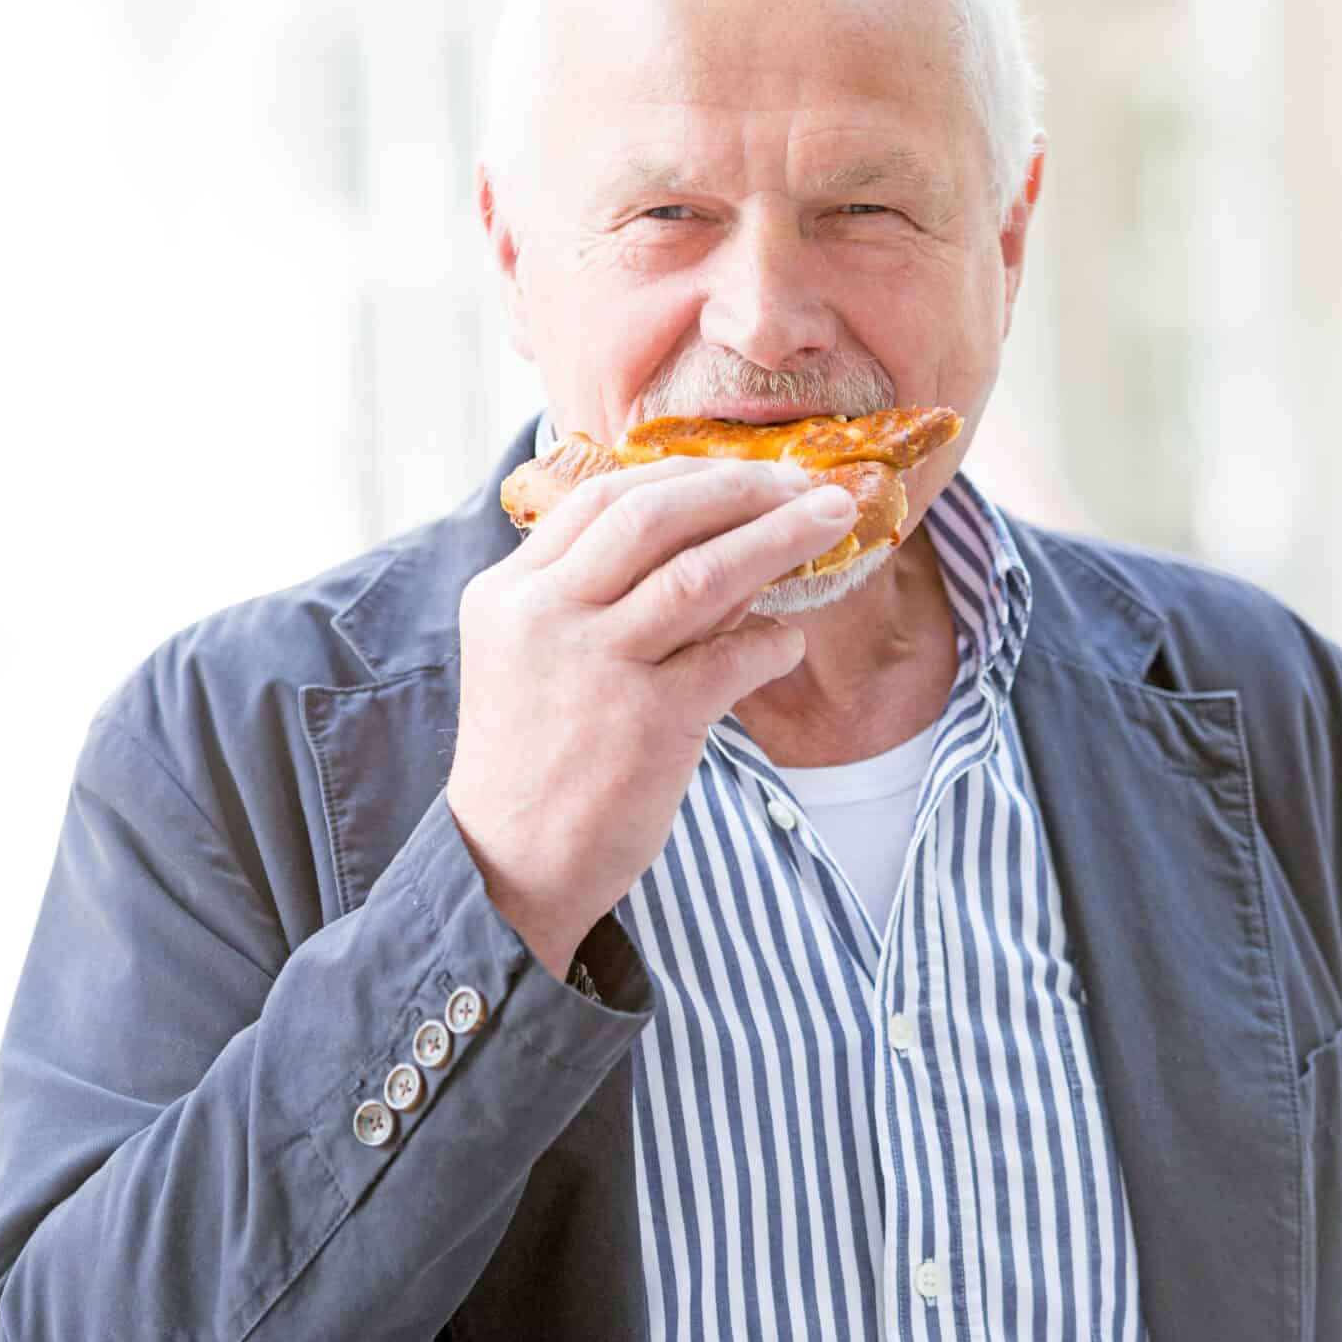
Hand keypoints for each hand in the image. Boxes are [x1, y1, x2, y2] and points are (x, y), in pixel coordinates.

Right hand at [445, 457, 858, 979]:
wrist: (509, 868)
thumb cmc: (534, 760)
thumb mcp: (533, 658)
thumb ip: (597, 598)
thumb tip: (711, 544)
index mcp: (509, 592)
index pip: (601, 498)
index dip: (683, 476)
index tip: (739, 474)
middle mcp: (545, 615)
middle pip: (653, 514)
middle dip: (740, 488)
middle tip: (802, 483)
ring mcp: (595, 666)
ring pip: (702, 572)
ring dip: (779, 537)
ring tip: (832, 519)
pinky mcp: (646, 722)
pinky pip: (733, 656)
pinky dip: (772, 640)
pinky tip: (787, 643)